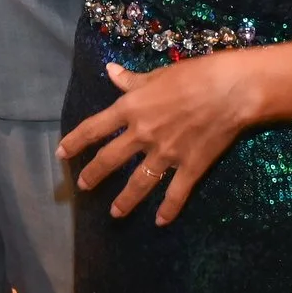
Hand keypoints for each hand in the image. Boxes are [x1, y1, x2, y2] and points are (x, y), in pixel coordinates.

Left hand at [59, 54, 258, 225]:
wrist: (230, 91)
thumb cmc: (194, 75)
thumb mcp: (157, 74)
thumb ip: (132, 81)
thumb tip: (110, 71)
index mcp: (132, 108)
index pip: (94, 128)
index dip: (75, 141)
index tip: (61, 153)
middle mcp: (143, 134)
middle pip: (111, 159)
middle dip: (94, 174)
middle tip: (83, 186)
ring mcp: (166, 153)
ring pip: (138, 182)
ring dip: (125, 200)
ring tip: (114, 213)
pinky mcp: (190, 167)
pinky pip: (175, 193)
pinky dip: (168, 209)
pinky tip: (161, 221)